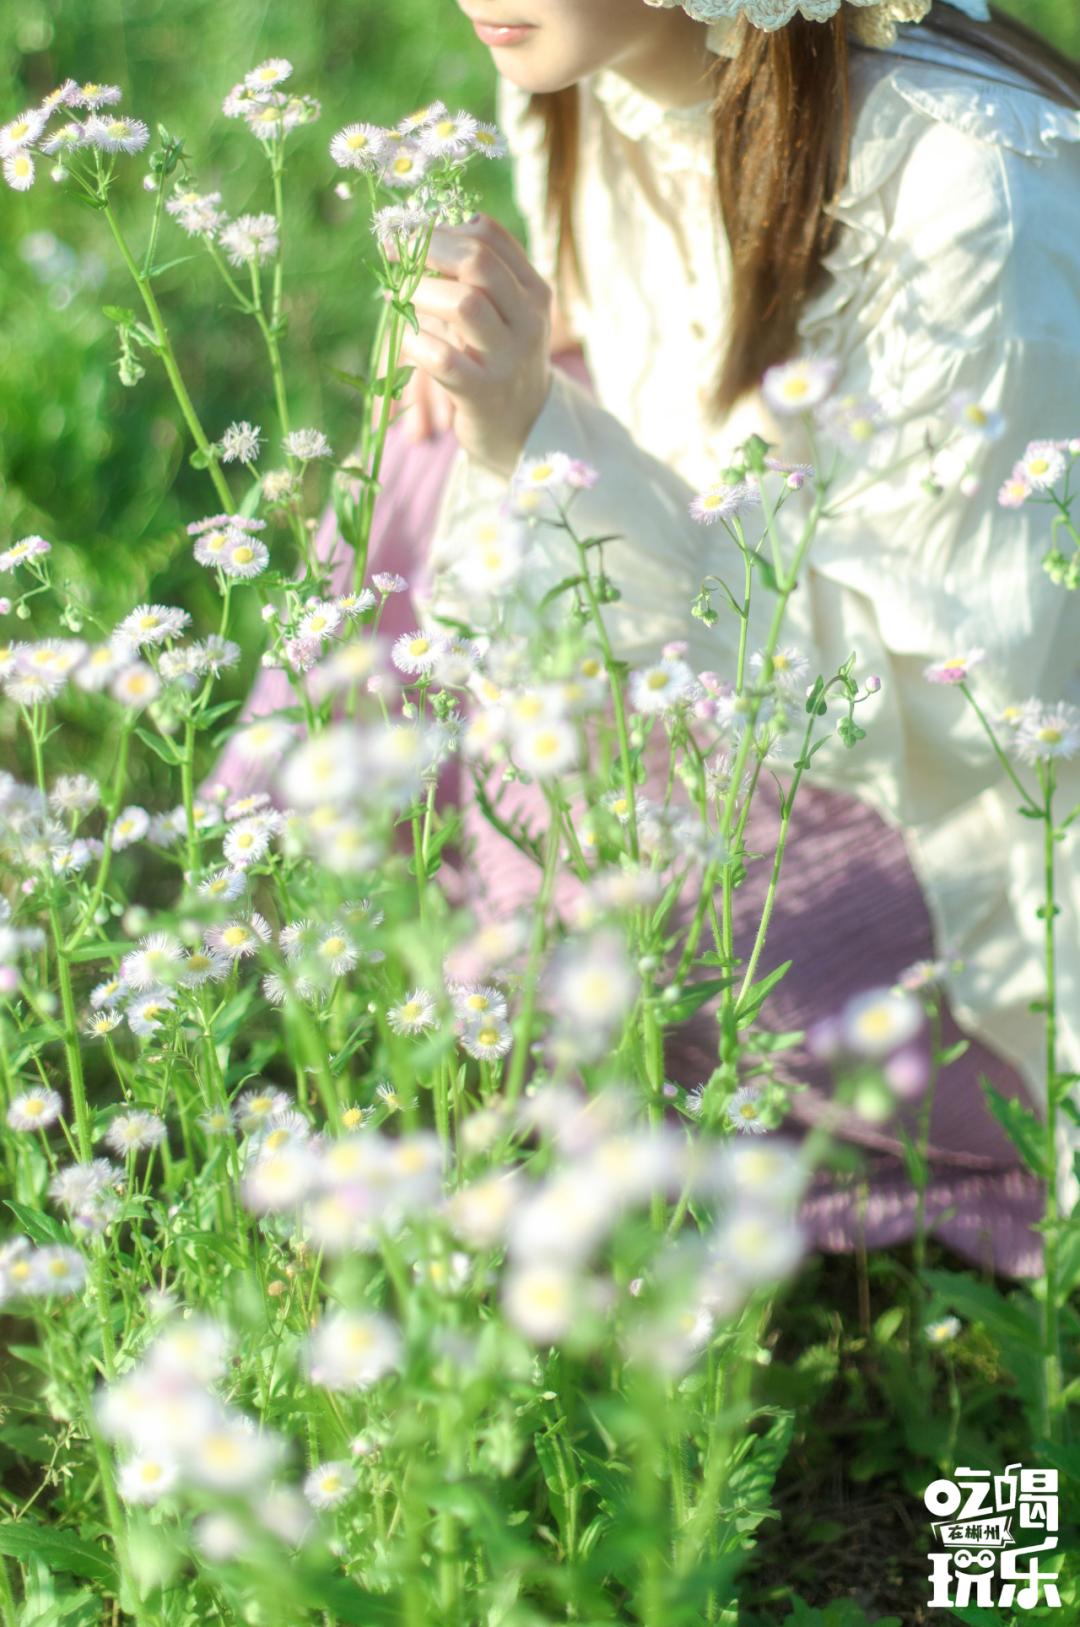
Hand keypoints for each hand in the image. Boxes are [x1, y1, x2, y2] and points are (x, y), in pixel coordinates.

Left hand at [397, 214, 552, 478]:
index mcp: (534, 292)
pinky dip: (415, 341)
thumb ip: (477, 276)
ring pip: (464, 304)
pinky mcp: (483, 394)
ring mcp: (508, 359)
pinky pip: (442, 358)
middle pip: (478, 262)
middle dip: (428, 249)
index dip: (442, 226)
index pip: (490, 236)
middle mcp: (528, 321)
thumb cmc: (498, 360)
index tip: (409, 230)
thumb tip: (424, 231)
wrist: (522, 428)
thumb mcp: (503, 313)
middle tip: (396, 253)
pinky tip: (407, 337)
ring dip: (420, 292)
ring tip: (399, 297)